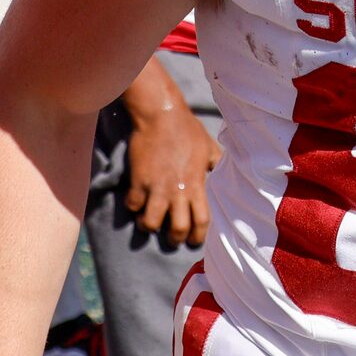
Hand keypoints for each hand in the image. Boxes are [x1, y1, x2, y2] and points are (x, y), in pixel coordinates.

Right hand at [122, 98, 220, 244]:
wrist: (161, 115)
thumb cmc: (187, 129)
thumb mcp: (209, 147)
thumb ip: (216, 163)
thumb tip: (223, 171)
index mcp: (197, 184)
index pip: (202, 221)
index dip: (198, 236)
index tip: (193, 241)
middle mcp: (178, 190)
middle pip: (178, 229)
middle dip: (175, 238)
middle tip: (171, 237)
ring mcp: (157, 187)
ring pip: (151, 223)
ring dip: (149, 225)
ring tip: (148, 221)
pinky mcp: (138, 180)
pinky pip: (133, 205)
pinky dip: (133, 206)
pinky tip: (135, 200)